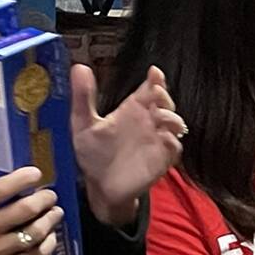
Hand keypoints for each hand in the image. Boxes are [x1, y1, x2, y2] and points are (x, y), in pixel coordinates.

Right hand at [0, 166, 56, 254]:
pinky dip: (46, 246)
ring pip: (32, 234)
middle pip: (24, 210)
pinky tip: (50, 238)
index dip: (24, 178)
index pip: (0, 188)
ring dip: (49, 221)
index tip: (36, 174)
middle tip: (50, 195)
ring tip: (55, 213)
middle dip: (44, 199)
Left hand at [72, 63, 184, 227]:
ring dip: (171, 117)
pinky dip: (172, 141)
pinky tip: (162, 137)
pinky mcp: (161, 159)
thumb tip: (79, 67)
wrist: (100, 188)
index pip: (148, 89)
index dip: (155, 79)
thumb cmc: (93, 155)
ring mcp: (156, 140)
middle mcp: (147, 122)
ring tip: (159, 116)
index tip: (154, 73)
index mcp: (131, 110)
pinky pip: (174, 147)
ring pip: (175, 123)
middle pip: (165, 102)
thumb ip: (83, 97)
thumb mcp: (83, 124)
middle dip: (165, 96)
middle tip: (156, 95)